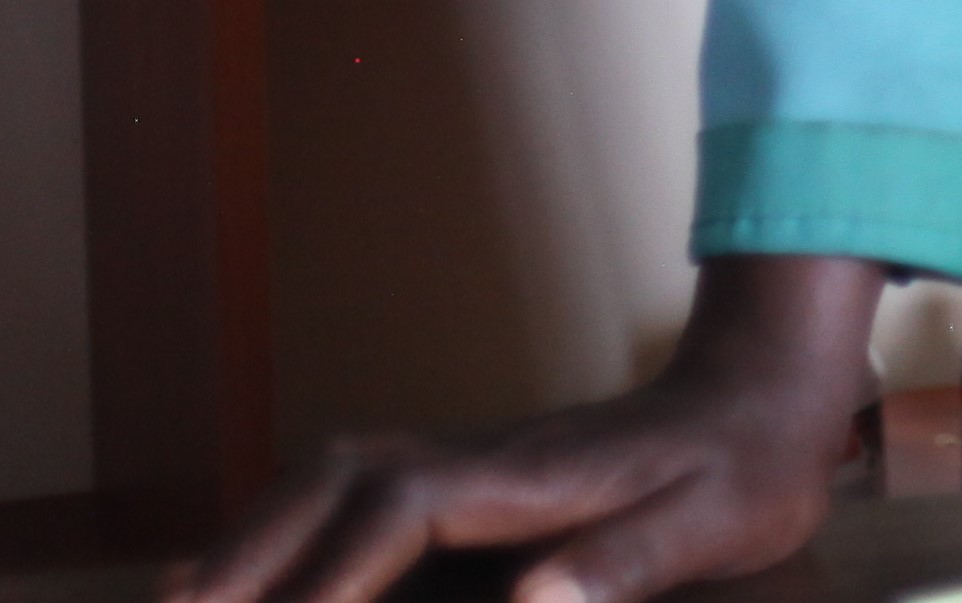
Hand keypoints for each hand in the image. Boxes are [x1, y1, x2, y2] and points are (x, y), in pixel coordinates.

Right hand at [171, 254, 886, 602]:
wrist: (772, 381)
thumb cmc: (748, 462)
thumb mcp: (716, 520)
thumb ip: (628, 562)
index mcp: (534, 473)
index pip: (405, 508)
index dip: (336, 571)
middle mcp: (486, 455)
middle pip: (342, 475)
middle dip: (256, 543)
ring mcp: (474, 458)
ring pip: (337, 474)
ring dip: (260, 528)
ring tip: (187, 600)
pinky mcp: (475, 476)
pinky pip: (360, 490)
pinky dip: (296, 523)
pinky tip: (261, 572)